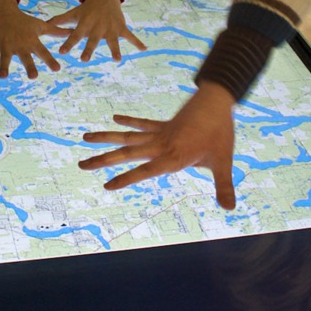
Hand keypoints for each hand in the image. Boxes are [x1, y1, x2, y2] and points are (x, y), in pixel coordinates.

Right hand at [0, 0, 70, 77]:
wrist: (4, 11)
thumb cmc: (24, 22)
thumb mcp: (41, 26)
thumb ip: (56, 32)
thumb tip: (72, 32)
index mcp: (31, 41)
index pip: (43, 52)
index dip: (50, 60)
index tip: (57, 69)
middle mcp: (19, 44)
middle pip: (25, 58)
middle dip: (29, 66)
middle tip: (33, 76)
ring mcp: (5, 44)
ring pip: (5, 58)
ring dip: (4, 66)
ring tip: (3, 76)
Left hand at [50, 0, 146, 61]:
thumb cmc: (87, 8)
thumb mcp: (73, 13)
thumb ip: (60, 20)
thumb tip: (45, 25)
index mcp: (85, 25)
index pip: (74, 35)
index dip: (68, 43)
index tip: (61, 52)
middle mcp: (97, 28)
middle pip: (92, 40)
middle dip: (89, 49)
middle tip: (84, 59)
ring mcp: (110, 28)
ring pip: (113, 41)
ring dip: (115, 50)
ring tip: (117, 59)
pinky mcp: (121, 28)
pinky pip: (130, 36)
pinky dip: (138, 42)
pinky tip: (145, 48)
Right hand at [78, 82, 236, 208]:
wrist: (217, 102)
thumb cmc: (220, 133)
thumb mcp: (223, 161)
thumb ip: (223, 186)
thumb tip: (230, 209)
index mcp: (172, 156)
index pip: (144, 171)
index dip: (125, 178)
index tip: (106, 185)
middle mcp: (160, 144)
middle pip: (126, 153)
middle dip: (102, 160)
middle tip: (80, 164)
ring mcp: (160, 133)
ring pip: (127, 137)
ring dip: (106, 138)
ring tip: (85, 137)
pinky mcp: (164, 124)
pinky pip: (142, 123)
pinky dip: (129, 120)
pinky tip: (115, 117)